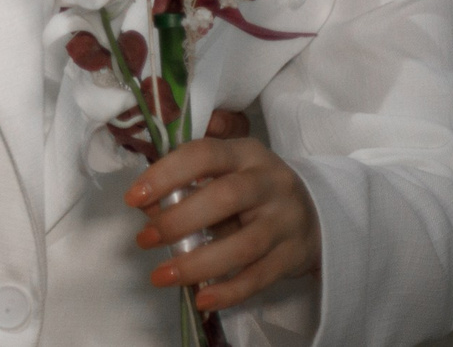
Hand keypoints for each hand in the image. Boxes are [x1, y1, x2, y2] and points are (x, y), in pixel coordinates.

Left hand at [127, 110, 320, 311]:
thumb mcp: (227, 169)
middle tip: (144, 239)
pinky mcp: (294, 256)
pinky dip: (229, 291)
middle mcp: (269, 183)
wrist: (319, 211)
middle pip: (225, 198)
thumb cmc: (253, 186)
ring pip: (243, 245)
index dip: (166, 174)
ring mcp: (285, 221)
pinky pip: (259, 277)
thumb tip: (147, 206)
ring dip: (197, 263)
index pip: (204, 154)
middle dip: (178, 220)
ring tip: (161, 275)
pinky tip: (201, 299)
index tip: (134, 198)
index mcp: (246, 153)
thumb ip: (187, 180)